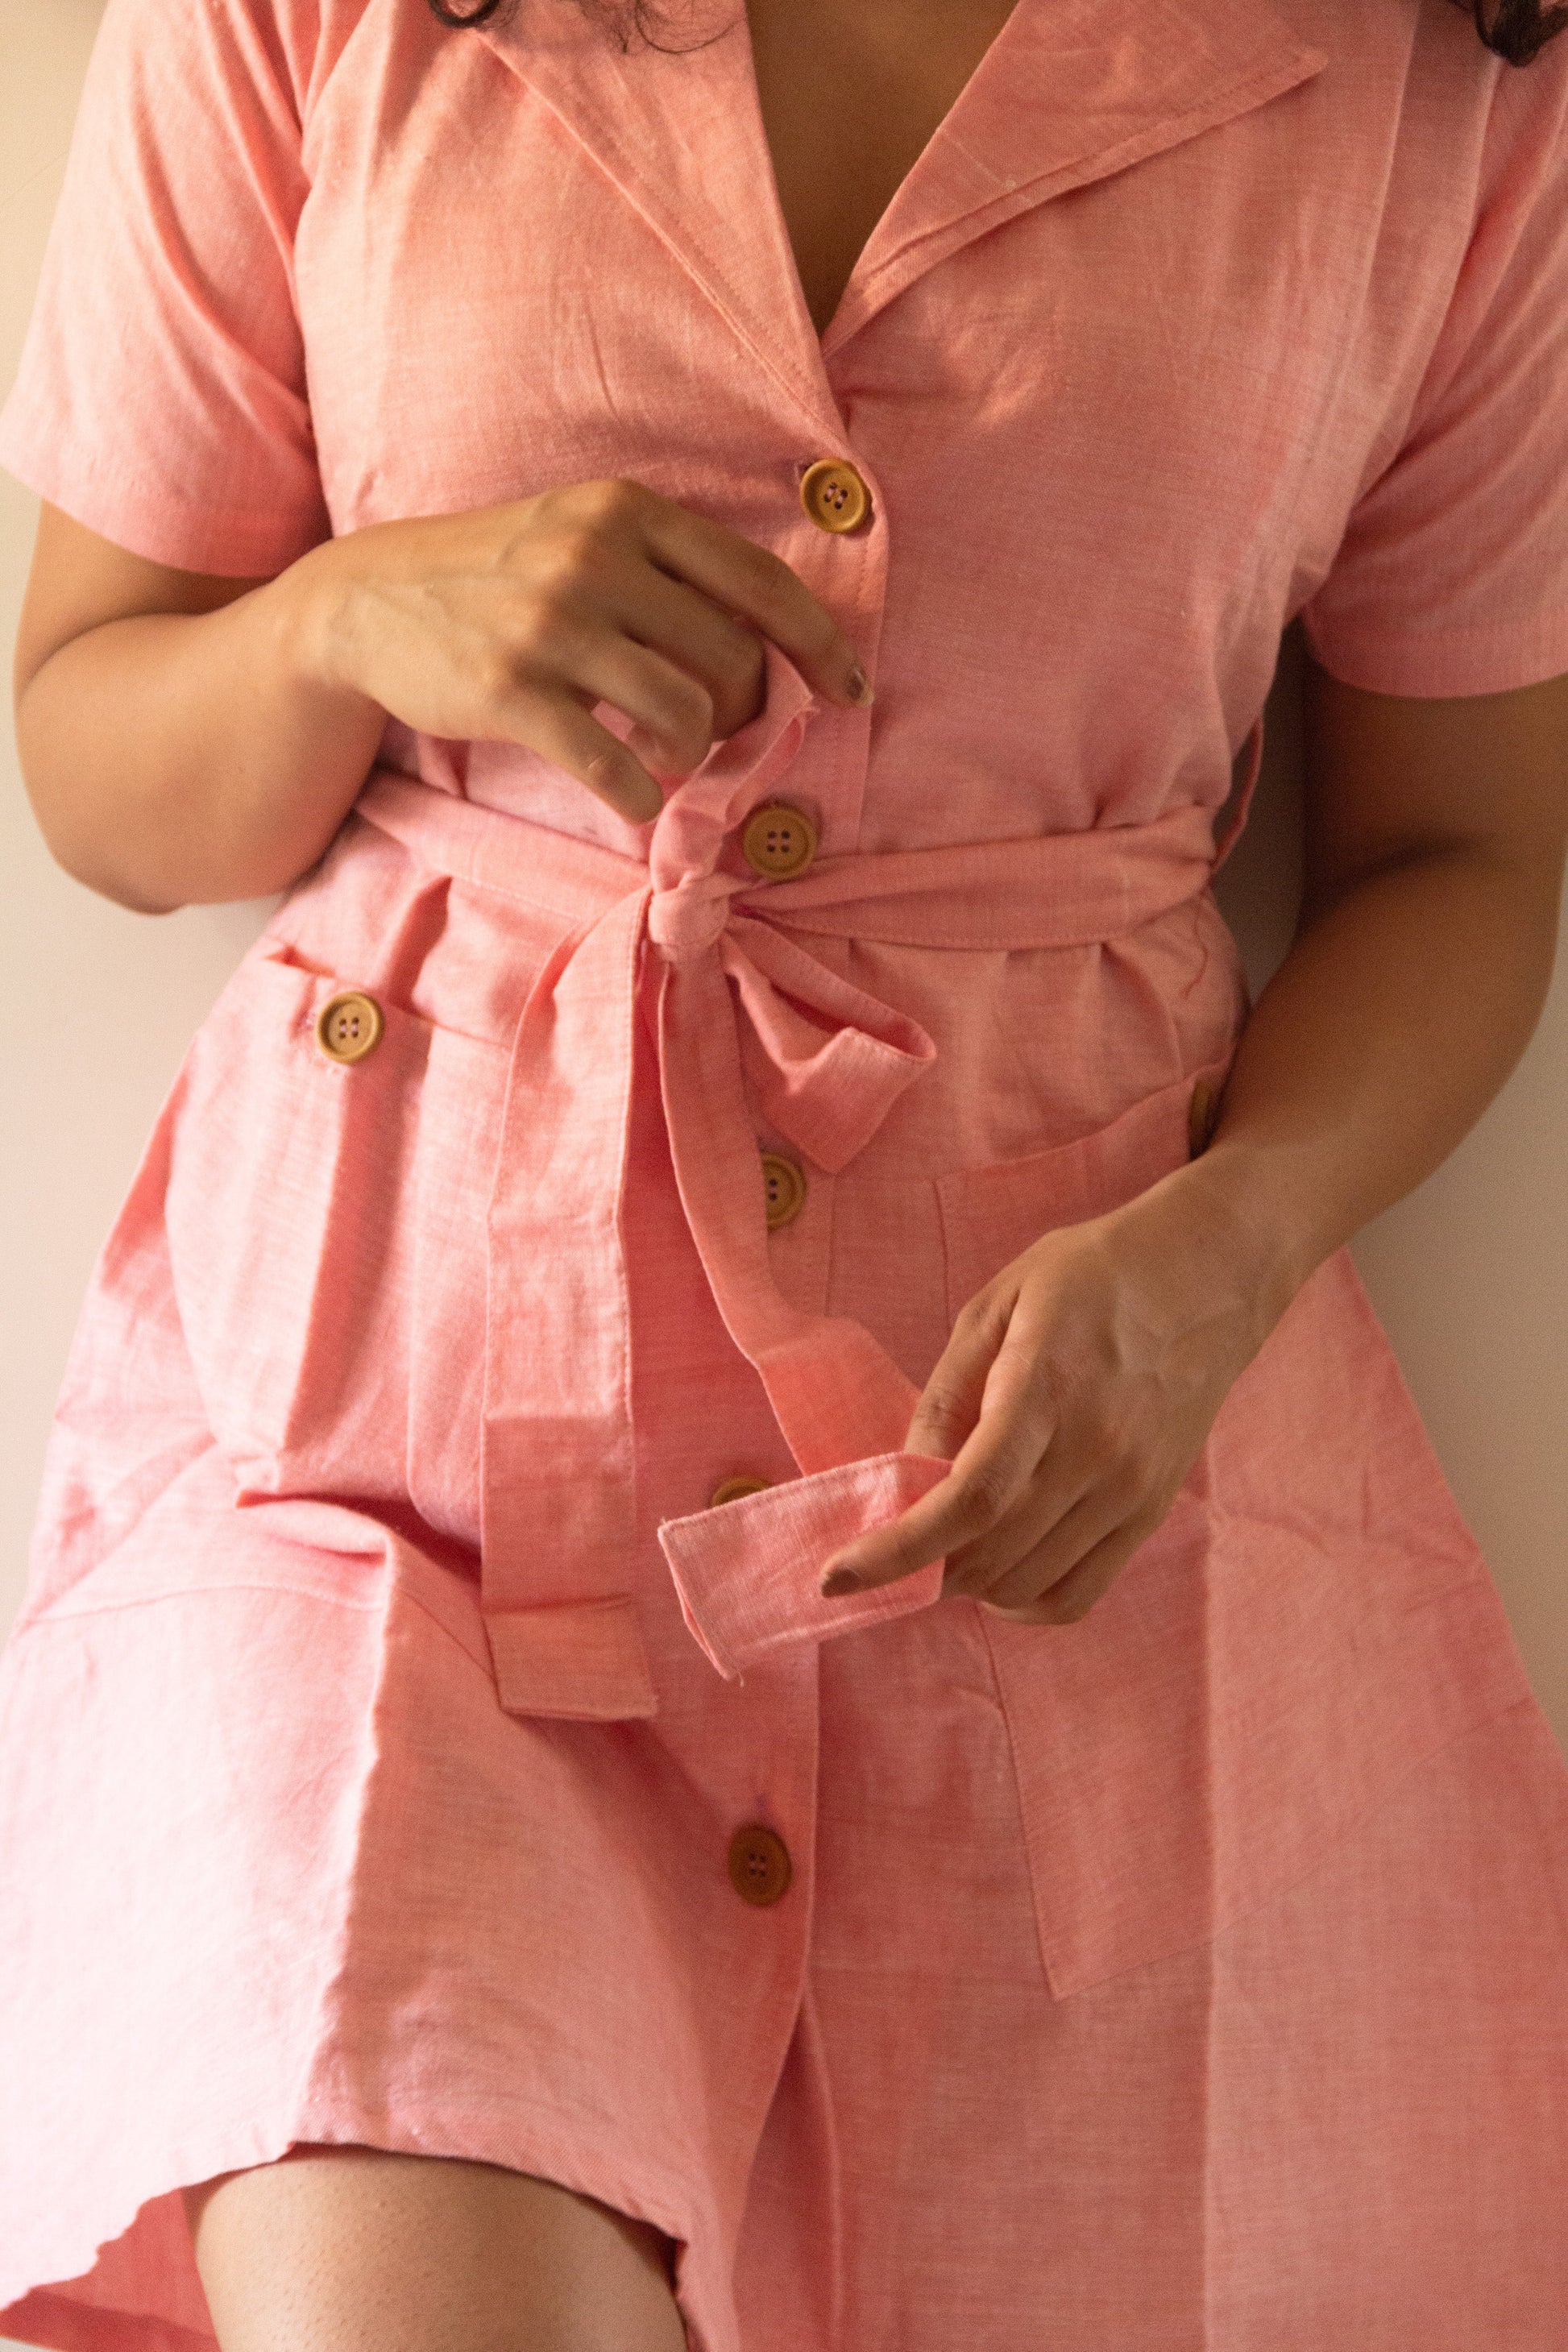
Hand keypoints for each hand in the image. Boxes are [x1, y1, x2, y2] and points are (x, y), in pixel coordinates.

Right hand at [299, 476, 870, 827]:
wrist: (370, 601)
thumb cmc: (503, 576)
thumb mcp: (586, 534)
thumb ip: (673, 573)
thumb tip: (779, 653)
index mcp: (628, 512)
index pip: (761, 584)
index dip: (820, 647)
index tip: (849, 691)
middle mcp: (594, 557)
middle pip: (731, 659)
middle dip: (741, 712)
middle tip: (714, 732)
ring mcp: (550, 624)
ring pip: (685, 714)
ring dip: (692, 754)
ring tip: (666, 756)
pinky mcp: (510, 692)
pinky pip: (614, 765)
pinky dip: (639, 794)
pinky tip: (632, 794)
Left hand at [819, 1164, 1286, 1623]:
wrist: (1208, 1277)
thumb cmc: (1091, 1277)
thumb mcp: (997, 1305)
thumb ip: (945, 1394)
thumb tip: (901, 1474)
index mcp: (1045, 1386)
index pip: (967, 1499)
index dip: (897, 1550)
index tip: (839, 1576)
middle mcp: (1095, 1450)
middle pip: (990, 1554)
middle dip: (920, 1570)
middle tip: (886, 1552)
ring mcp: (1130, 1488)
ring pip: (1027, 1583)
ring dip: (967, 1584)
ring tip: (942, 1549)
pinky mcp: (1151, 1510)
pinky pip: (1079, 1593)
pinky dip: (1024, 1602)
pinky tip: (997, 1574)